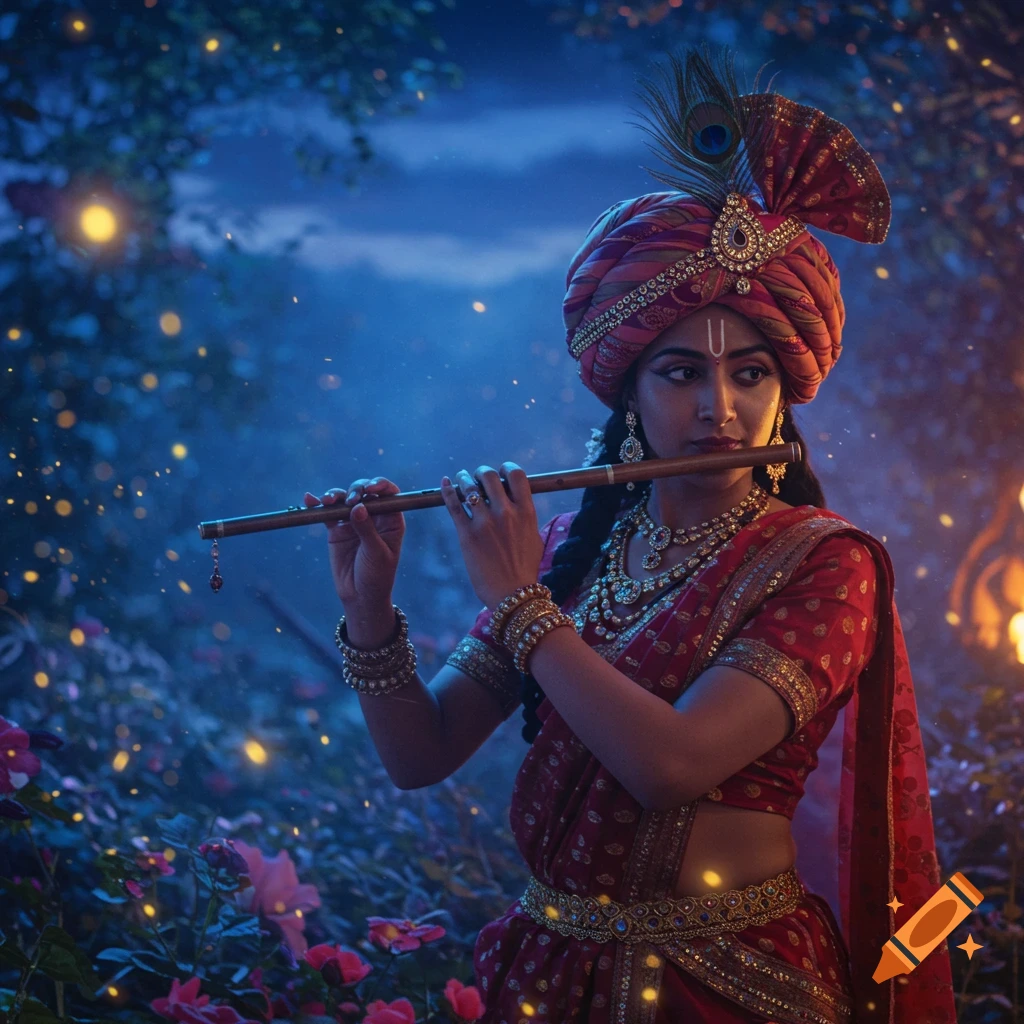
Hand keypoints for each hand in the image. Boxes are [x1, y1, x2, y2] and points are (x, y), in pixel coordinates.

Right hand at [302, 477, 404, 608]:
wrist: (360, 596)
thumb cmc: (376, 576)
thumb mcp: (376, 553)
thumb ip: (367, 530)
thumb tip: (358, 507)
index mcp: (391, 520)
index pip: (390, 495)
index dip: (381, 485)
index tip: (370, 488)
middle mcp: (374, 517)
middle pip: (365, 492)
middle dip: (356, 490)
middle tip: (350, 501)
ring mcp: (354, 521)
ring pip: (344, 499)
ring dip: (335, 495)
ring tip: (328, 501)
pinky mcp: (337, 529)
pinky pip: (327, 513)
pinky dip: (318, 505)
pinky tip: (310, 499)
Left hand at [439, 462, 542, 610]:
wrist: (512, 594)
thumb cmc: (525, 569)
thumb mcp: (534, 537)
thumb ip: (526, 516)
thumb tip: (518, 502)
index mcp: (525, 512)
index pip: (516, 475)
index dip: (506, 468)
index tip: (501, 471)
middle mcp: (505, 513)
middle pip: (489, 476)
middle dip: (482, 473)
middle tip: (477, 478)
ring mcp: (484, 523)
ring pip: (469, 487)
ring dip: (463, 479)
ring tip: (460, 479)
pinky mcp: (466, 534)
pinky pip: (453, 505)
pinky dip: (446, 490)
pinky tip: (444, 482)